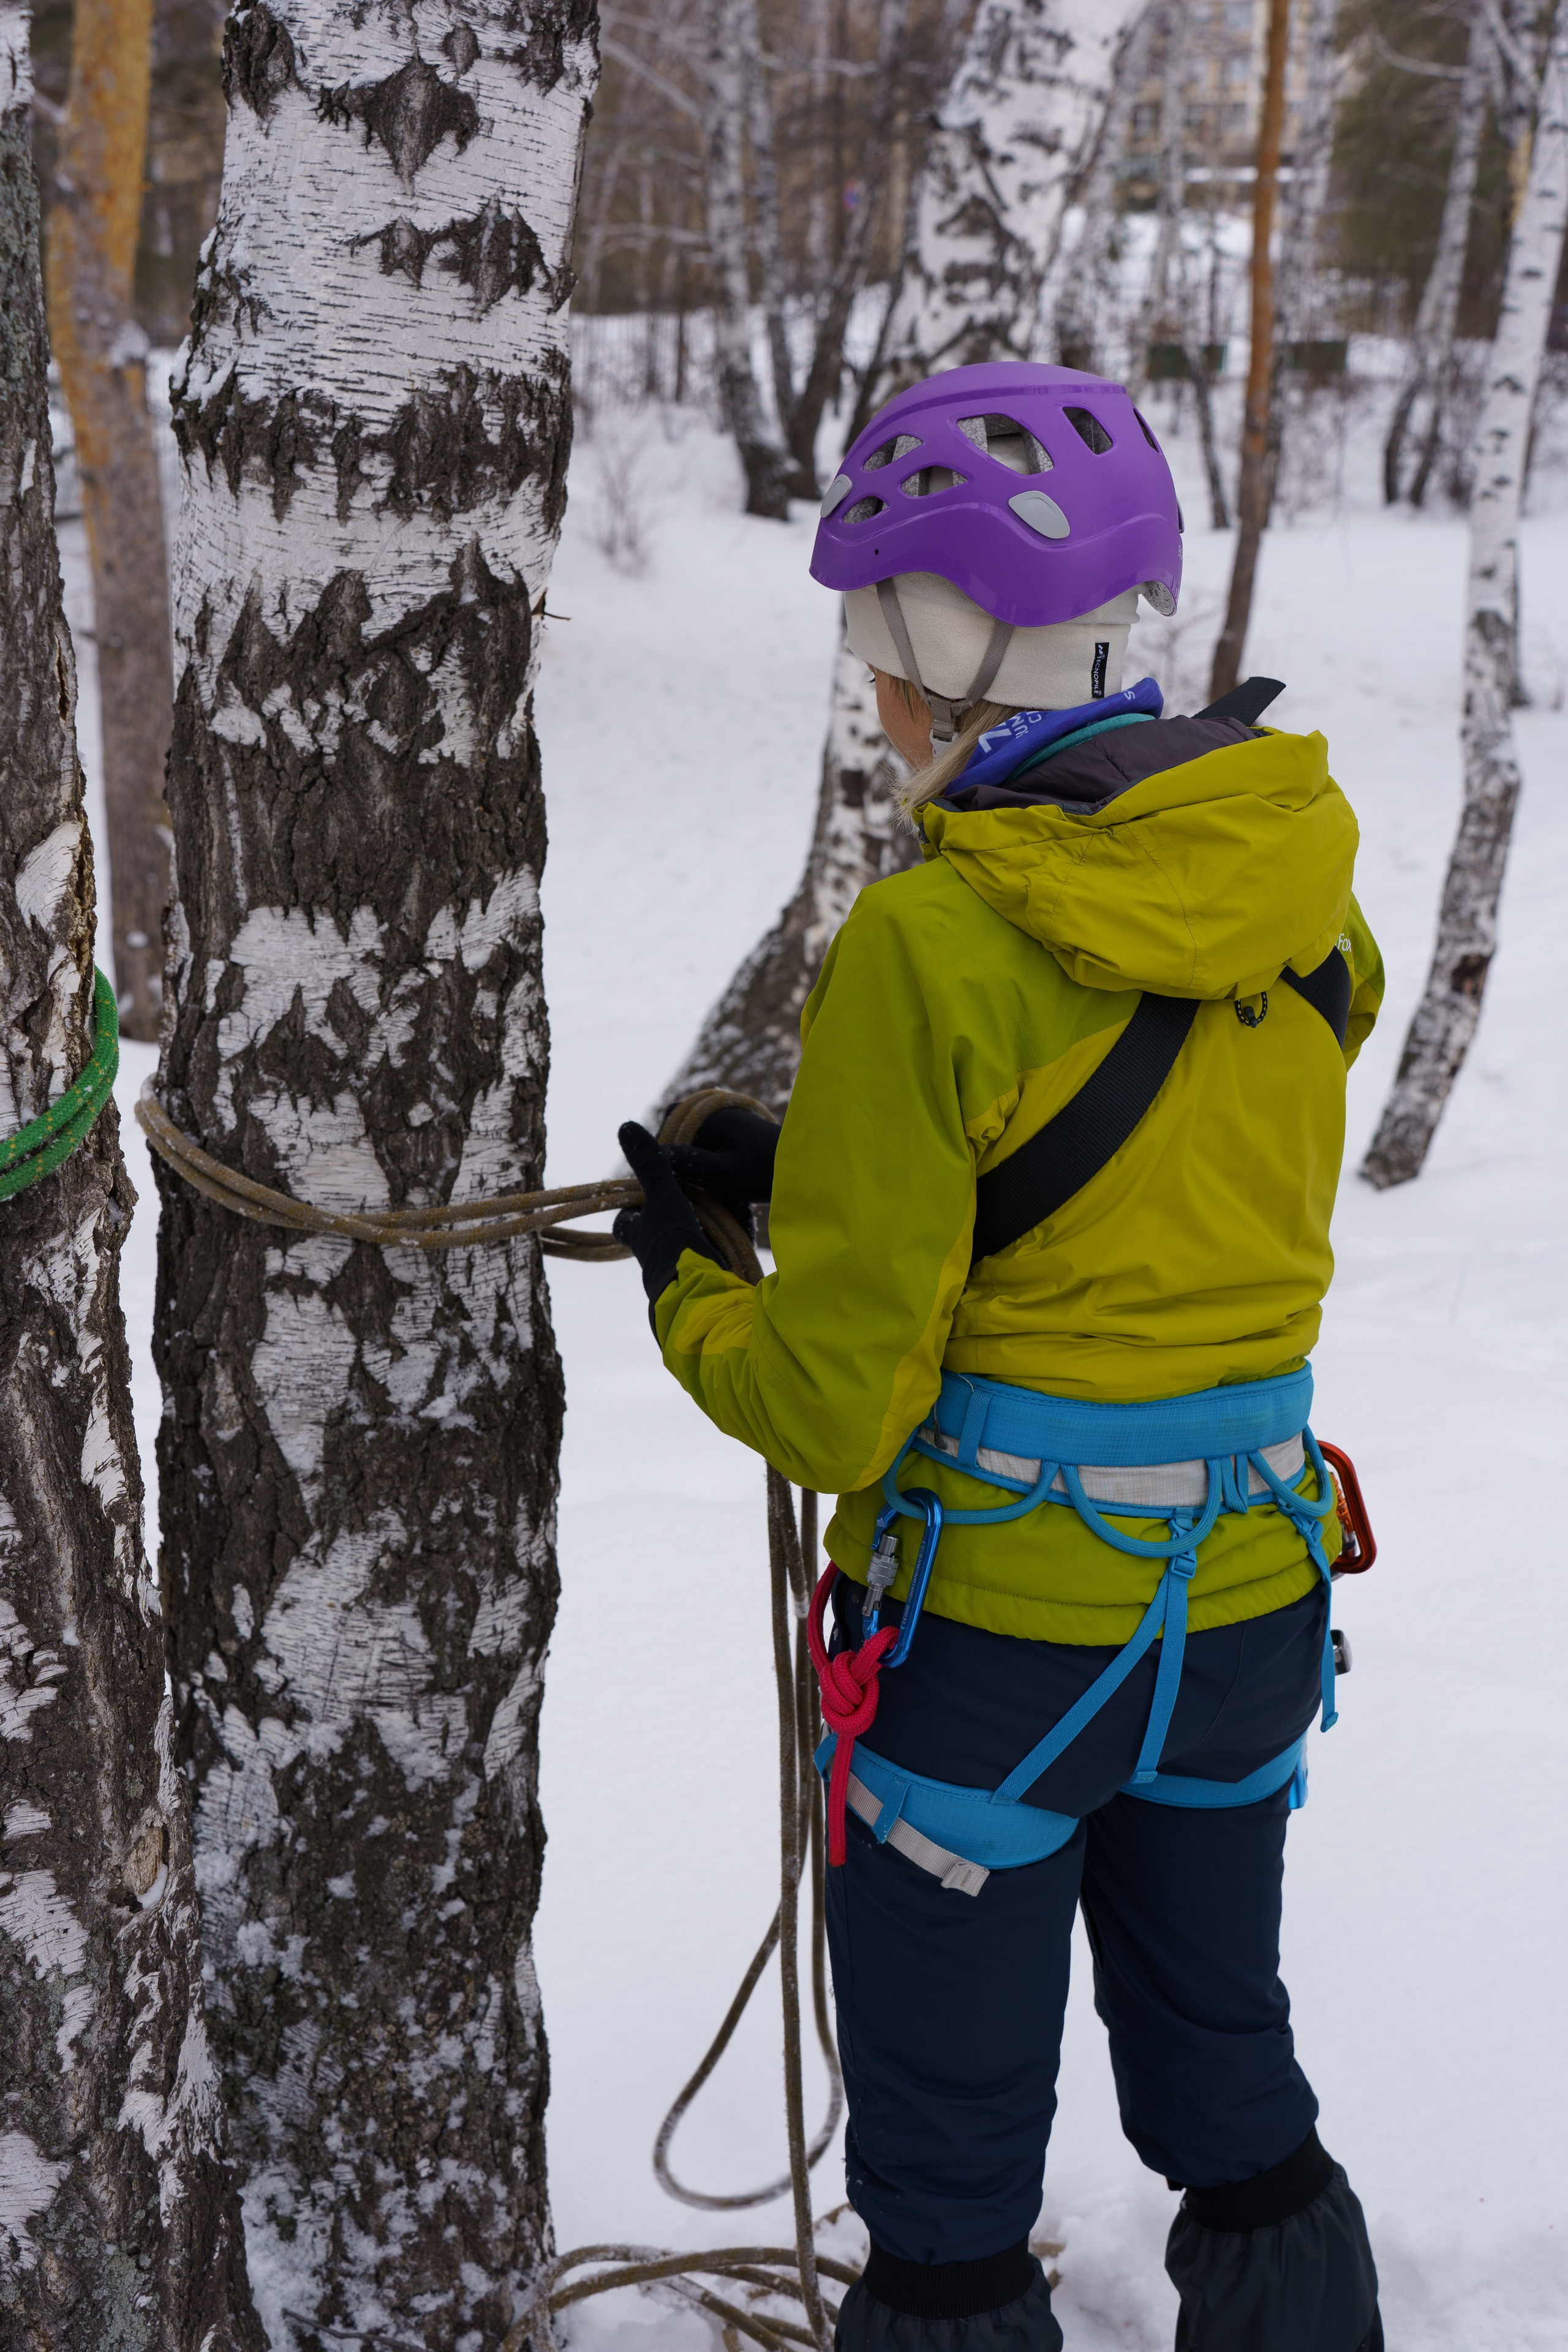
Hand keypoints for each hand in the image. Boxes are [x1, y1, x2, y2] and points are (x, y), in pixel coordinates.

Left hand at [613, 1122, 724, 1302]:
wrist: (702, 1293)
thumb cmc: (675, 1243)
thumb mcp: (664, 1197)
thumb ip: (650, 1165)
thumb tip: (625, 1124)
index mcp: (637, 1235)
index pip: (622, 1223)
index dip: (628, 1210)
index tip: (639, 1195)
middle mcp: (652, 1255)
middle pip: (655, 1232)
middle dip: (669, 1218)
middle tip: (691, 1195)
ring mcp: (678, 1267)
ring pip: (683, 1241)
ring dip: (699, 1228)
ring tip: (720, 1207)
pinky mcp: (703, 1275)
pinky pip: (708, 1251)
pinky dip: (718, 1241)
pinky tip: (735, 1230)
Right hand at [667, 1105, 779, 1224]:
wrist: (809, 1170)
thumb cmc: (765, 1173)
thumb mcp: (723, 1173)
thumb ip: (689, 1162)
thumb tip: (656, 1155)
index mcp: (712, 1113)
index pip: (669, 1120)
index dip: (663, 1146)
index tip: (670, 1174)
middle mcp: (720, 1110)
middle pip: (681, 1128)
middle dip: (679, 1154)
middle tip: (688, 1183)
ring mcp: (731, 1121)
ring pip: (696, 1138)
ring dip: (695, 1159)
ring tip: (705, 1186)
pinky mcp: (740, 1135)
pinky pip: (712, 1144)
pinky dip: (710, 1161)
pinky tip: (720, 1184)